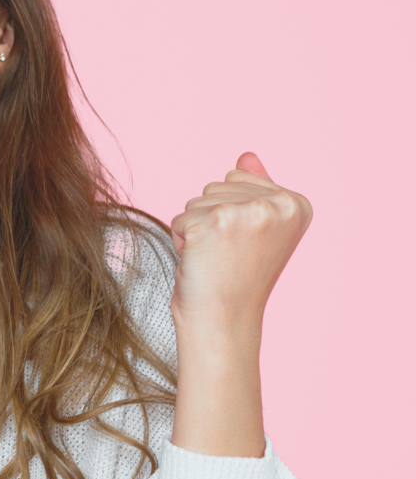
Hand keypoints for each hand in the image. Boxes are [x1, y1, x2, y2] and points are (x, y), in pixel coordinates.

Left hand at [170, 151, 312, 346]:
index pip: (238, 177)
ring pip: (196, 200)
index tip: (245, 244)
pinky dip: (181, 240)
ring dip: (196, 230)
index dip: (231, 212)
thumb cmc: (237, 278)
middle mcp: (278, 206)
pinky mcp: (213, 223)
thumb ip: (256, 188)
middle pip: (215, 185)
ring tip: (215, 259)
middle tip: (227, 255)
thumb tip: (247, 156)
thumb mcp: (256, 230)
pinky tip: (200, 263)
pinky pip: (180, 218)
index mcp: (297, 204)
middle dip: (211, 218)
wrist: (223, 321)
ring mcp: (247, 213)